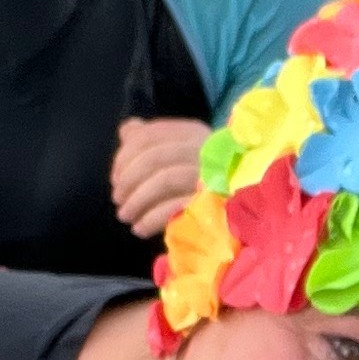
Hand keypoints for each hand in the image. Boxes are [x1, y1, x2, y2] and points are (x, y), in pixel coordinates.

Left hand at [114, 116, 211, 237]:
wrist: (244, 212)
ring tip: (125, 216)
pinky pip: (175, 207)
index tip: (115, 178)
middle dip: (128, 180)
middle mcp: (205, 150)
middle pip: (154, 157)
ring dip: (136, 200)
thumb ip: (151, 141)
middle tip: (117, 199)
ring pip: (163, 179)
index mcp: (194, 134)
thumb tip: (127, 130)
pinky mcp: (213, 203)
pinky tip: (140, 229)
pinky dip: (151, 218)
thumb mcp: (178, 154)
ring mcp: (211, 176)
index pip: (149, 135)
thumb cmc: (203, 181)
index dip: (124, 156)